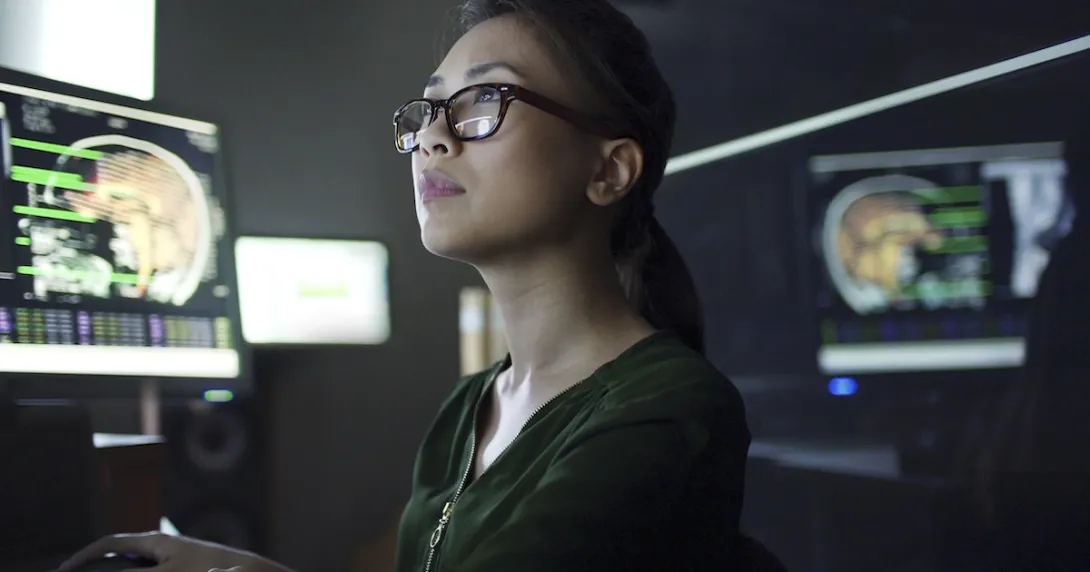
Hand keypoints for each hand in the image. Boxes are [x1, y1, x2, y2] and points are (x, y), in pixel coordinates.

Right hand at [58, 532, 266, 571]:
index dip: (85, 555)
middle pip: (118, 553)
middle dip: (97, 564)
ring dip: (117, 570)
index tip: (65, 569)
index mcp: (154, 541)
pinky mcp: (178, 567)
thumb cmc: (207, 568)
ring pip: (133, 564)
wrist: (244, 570)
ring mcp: (169, 556)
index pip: (110, 543)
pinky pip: (148, 569)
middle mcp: (160, 545)